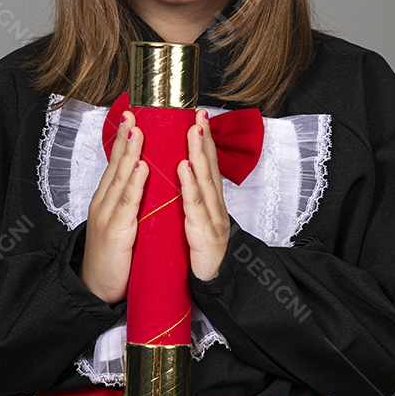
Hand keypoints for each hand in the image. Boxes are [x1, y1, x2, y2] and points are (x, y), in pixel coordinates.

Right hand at [76, 109, 148, 304]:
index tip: (132, 116)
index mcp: (107, 199)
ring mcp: (107, 216)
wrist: (96, 288)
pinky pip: (127, 204)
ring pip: (120, 178)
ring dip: (129, 153)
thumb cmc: (113, 257)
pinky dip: (134, 184)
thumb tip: (147, 180)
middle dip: (124, 137)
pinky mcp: (115, 232)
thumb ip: (131, 202)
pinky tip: (141, 167)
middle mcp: (104, 202)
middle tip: (132, 113)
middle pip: (115, 164)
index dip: (123, 140)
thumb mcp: (122, 222)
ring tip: (138, 131)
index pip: (116, 164)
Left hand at [177, 108, 230, 281]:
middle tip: (199, 113)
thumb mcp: (195, 217)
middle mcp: (214, 204)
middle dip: (204, 138)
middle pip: (210, 166)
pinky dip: (190, 184)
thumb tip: (180, 172)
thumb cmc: (199, 250)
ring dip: (199, 153)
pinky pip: (195, 205)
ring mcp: (212, 217)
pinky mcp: (205, 233)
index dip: (204, 139)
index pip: (207, 163)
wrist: (210, 281)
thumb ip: (191, 196)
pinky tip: (184, 167)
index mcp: (209, 200)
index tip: (198, 114)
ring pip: (205, 180)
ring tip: (193, 130)